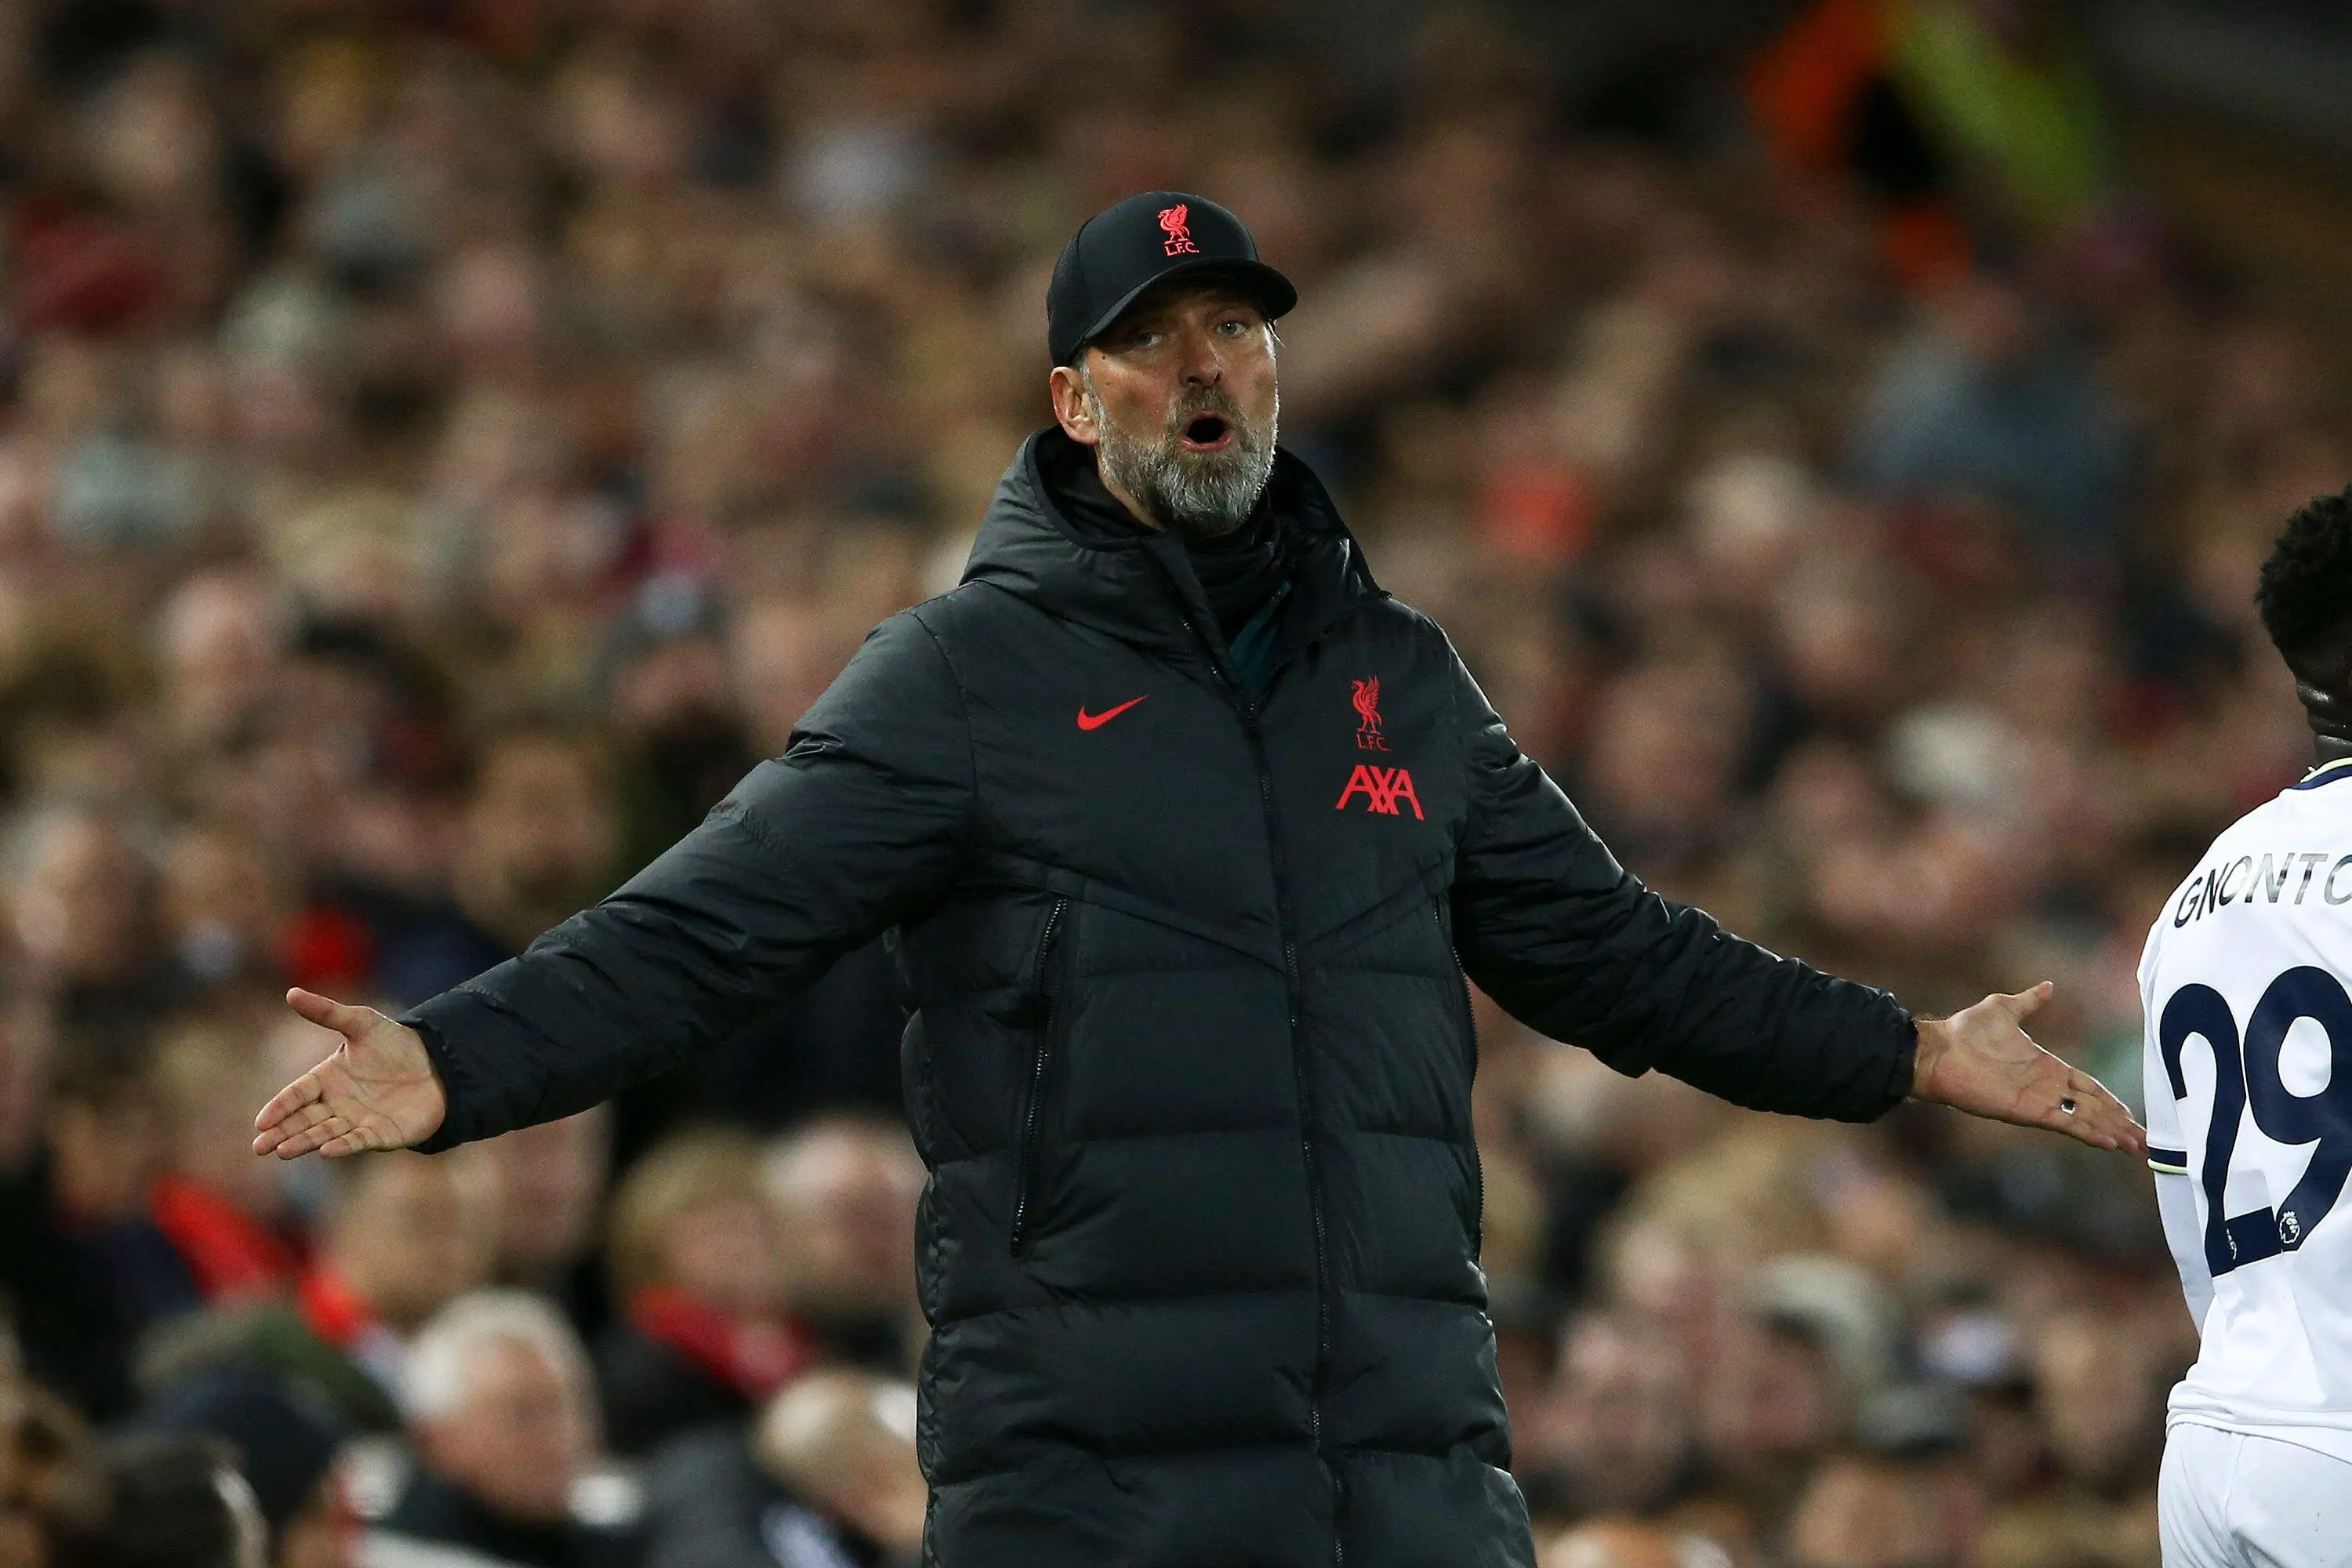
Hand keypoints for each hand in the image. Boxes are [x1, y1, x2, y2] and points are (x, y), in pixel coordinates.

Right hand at [252, 988, 446, 1159]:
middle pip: (304, 1120)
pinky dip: (343, 1147)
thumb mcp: (362, 1023)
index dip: (279, 1108)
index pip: (297, 1095)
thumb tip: (290, 992)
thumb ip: (327, 1012)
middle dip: (282, 1133)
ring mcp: (358, 1121)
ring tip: (284, 1151)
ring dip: (305, 1142)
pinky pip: (359, 1142)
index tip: (260, 1122)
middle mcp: (338, 1104)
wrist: (438, 1063)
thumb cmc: (395, 1044)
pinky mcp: (381, 1134)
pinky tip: (326, 1152)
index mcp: (327, 1079)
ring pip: (326, 1134)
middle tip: (260, 1147)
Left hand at [1910, 982, 2146, 1157]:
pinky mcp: (2027, 1111)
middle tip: (2145, 1140)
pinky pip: (2065, 1124)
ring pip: (2084, 1119)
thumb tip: (2049, 986)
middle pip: (2092, 1107)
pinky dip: (2088, 1133)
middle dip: (2118, 1123)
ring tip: (2137, 1147)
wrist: (1938, 1050)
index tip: (2130, 1112)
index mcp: (2045, 1065)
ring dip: (2111, 1132)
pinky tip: (2109, 1142)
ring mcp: (2038, 1100)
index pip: (2086, 1085)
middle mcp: (2046, 1086)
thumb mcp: (2003, 1008)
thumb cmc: (1965, 1030)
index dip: (2109, 1099)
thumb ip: (2029, 1001)